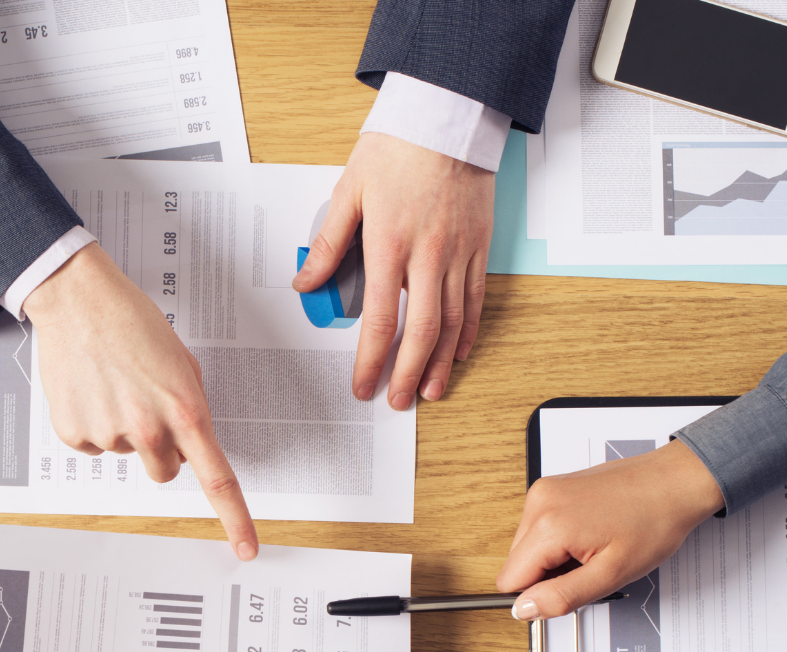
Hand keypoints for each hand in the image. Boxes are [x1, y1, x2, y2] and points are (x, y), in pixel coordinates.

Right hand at [25, 244, 257, 559]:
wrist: (78, 298)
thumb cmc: (131, 321)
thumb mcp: (180, 361)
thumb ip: (190, 407)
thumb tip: (188, 446)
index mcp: (184, 409)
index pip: (217, 479)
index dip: (235, 518)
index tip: (246, 548)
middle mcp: (148, 428)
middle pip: (165, 470)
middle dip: (161, 447)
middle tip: (145, 405)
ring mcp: (109, 434)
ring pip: (127, 453)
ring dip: (123, 429)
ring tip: (113, 385)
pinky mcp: (74, 432)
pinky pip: (92, 446)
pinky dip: (91, 423)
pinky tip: (89, 389)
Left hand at [292, 132, 495, 409]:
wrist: (448, 116)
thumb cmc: (397, 149)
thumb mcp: (349, 192)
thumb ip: (329, 244)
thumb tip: (306, 283)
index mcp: (391, 246)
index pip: (381, 320)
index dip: (371, 361)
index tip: (363, 385)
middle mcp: (429, 256)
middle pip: (422, 331)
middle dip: (407, 373)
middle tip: (396, 401)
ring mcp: (459, 253)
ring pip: (453, 321)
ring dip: (439, 362)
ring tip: (428, 390)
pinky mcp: (479, 245)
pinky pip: (476, 298)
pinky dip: (468, 330)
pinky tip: (458, 353)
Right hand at [498, 439, 724, 619]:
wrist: (677, 482)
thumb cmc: (655, 521)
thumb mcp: (612, 574)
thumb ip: (561, 597)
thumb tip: (523, 610)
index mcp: (548, 525)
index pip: (509, 581)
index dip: (539, 594)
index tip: (570, 587)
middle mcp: (538, 503)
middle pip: (516, 563)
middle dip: (548, 574)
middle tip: (589, 566)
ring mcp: (544, 491)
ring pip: (527, 547)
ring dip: (555, 557)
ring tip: (594, 546)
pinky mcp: (552, 487)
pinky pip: (539, 527)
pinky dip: (559, 538)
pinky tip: (591, 532)